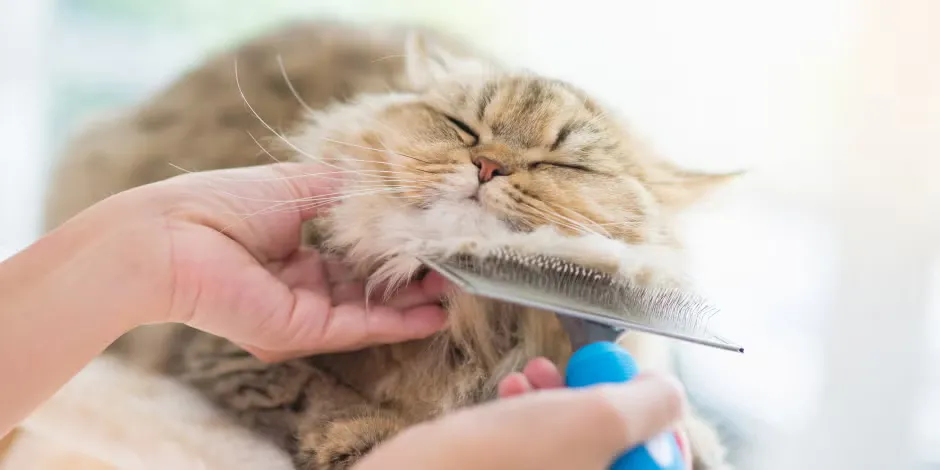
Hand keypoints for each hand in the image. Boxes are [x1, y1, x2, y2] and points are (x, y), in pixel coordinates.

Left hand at [70, 162, 449, 360]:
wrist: (173, 237)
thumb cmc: (222, 203)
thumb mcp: (295, 184)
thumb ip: (343, 189)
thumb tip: (388, 183)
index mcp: (294, 250)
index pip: (355, 255)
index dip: (394, 247)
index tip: (431, 235)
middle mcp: (302, 284)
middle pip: (368, 285)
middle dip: (412, 277)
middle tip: (455, 264)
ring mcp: (303, 311)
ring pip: (371, 309)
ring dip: (414, 301)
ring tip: (457, 287)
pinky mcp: (302, 331)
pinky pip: (360, 326)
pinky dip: (398, 322)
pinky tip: (434, 313)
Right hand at [355, 371, 687, 469]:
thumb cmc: (502, 460)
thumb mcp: (598, 418)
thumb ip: (651, 402)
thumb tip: (667, 391)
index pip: (663, 463)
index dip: (655, 422)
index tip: (631, 387)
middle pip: (617, 450)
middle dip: (598, 400)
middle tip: (577, 371)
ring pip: (574, 444)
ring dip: (560, 399)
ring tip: (535, 374)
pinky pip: (537, 449)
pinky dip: (530, 415)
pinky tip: (512, 392)